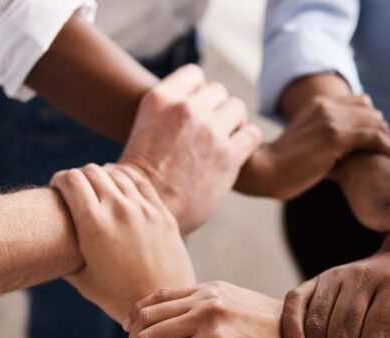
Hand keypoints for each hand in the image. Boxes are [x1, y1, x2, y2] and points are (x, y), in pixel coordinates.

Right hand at [51, 164, 194, 320]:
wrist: (161, 302)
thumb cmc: (117, 297)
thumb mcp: (82, 279)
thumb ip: (63, 256)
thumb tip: (44, 247)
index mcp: (93, 225)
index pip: (70, 180)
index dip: (59, 180)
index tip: (57, 189)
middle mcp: (118, 210)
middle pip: (90, 171)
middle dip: (77, 177)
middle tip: (75, 190)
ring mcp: (143, 209)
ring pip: (115, 173)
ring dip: (101, 176)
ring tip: (97, 189)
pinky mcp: (161, 212)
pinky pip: (139, 181)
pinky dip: (124, 178)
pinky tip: (119, 188)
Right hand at [120, 65, 261, 234]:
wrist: (143, 211)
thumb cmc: (138, 180)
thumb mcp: (144, 129)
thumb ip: (168, 114)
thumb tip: (191, 109)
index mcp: (160, 98)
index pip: (194, 75)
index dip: (198, 93)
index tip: (193, 114)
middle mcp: (186, 108)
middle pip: (218, 92)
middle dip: (216, 110)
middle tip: (208, 135)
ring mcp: (209, 130)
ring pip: (237, 108)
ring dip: (232, 124)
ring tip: (221, 145)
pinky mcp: (228, 155)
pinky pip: (252, 134)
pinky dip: (247, 143)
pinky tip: (233, 157)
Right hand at [235, 94, 389, 200]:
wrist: (264, 170)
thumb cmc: (281, 165)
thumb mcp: (304, 143)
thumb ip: (322, 137)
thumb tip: (338, 153)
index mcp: (318, 104)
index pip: (360, 103)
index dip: (372, 121)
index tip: (376, 142)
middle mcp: (326, 106)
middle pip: (371, 112)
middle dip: (383, 131)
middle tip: (388, 152)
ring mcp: (332, 119)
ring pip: (376, 123)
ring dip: (388, 140)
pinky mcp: (336, 136)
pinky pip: (374, 137)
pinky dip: (386, 148)